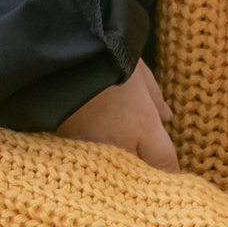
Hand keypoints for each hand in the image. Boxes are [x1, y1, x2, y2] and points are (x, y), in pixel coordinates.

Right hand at [57, 58, 178, 171]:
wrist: (55, 53)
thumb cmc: (102, 54)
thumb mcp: (135, 68)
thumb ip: (154, 95)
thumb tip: (167, 118)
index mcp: (142, 125)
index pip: (166, 163)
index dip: (171, 170)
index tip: (172, 173)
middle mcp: (119, 144)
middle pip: (139, 173)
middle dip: (144, 169)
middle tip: (144, 163)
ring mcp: (90, 149)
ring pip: (111, 170)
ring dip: (117, 166)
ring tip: (114, 155)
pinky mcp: (64, 147)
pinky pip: (86, 160)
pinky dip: (91, 158)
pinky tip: (89, 148)